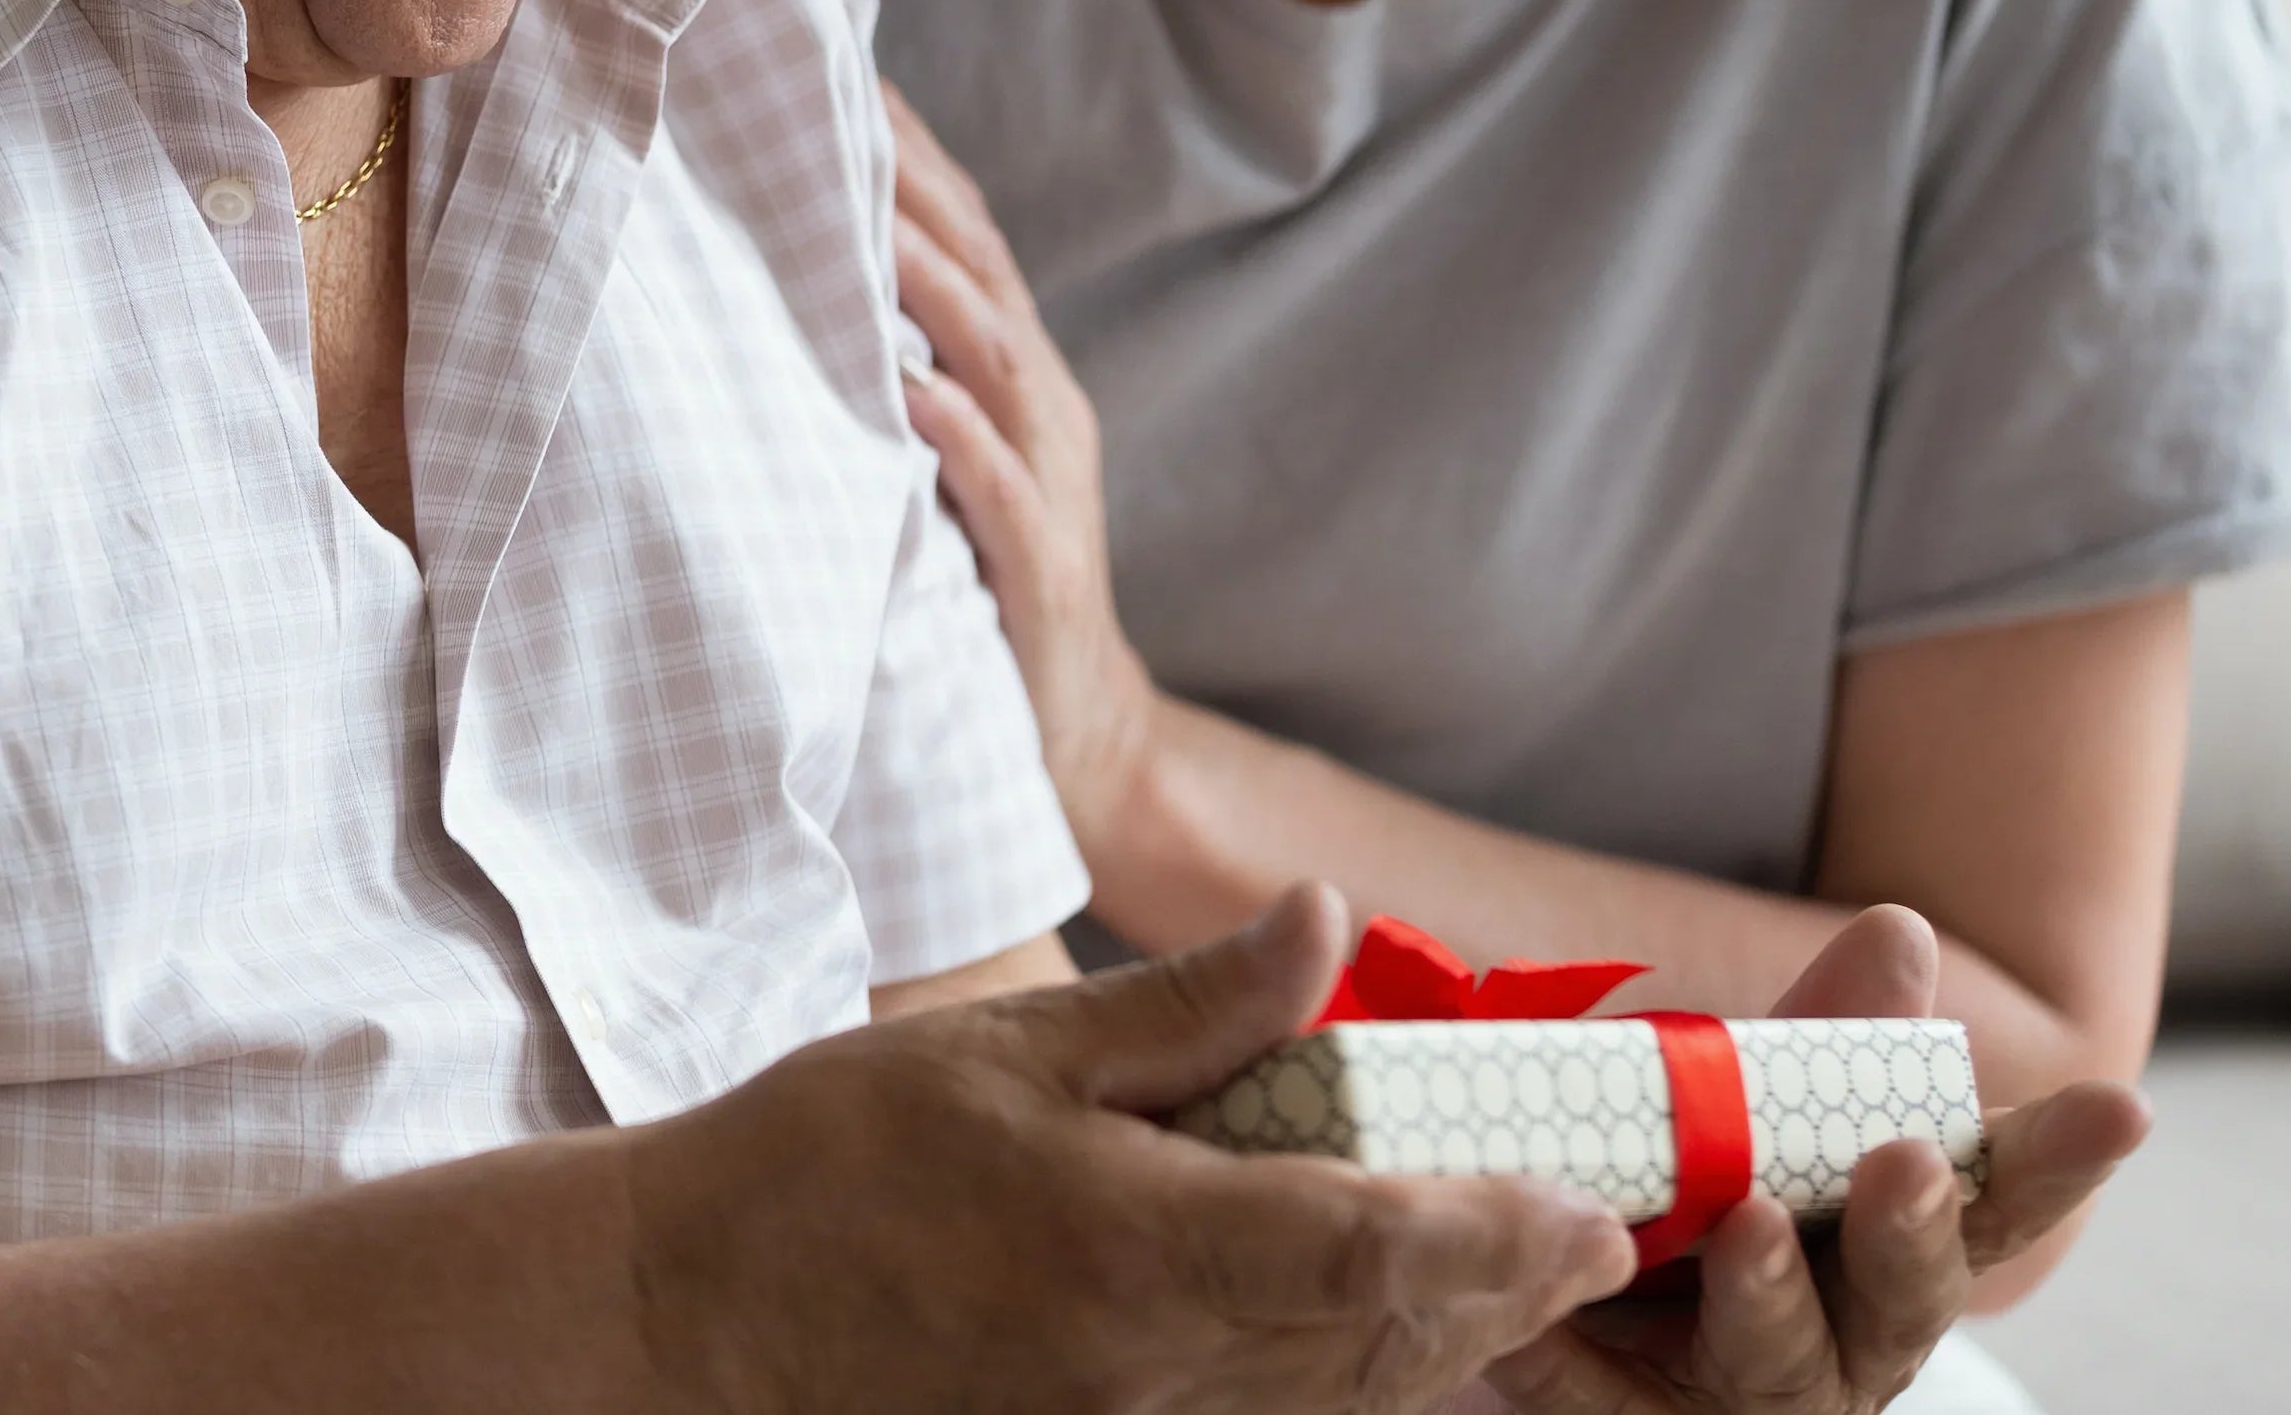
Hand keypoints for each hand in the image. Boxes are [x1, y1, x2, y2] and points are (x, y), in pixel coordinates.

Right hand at [632, 885, 1640, 1414]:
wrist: (694, 1315)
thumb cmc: (834, 1162)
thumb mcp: (1009, 1050)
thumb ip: (1188, 1009)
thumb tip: (1325, 922)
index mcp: (1136, 1251)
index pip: (1368, 1250)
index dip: (1496, 1235)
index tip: (1586, 1209)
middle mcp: (1154, 1370)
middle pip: (1380, 1343)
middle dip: (1504, 1291)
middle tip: (1597, 1235)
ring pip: (1335, 1399)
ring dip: (1441, 1342)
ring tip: (1524, 1279)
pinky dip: (1345, 1377)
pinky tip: (1378, 1331)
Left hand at [885, 84, 1162, 850]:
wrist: (1080, 742)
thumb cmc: (986, 582)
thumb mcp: (938, 454)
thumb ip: (891, 366)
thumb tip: (792, 271)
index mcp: (1012, 367)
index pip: (959, 232)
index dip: (903, 147)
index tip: (829, 59)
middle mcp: (1040, 403)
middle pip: (978, 265)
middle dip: (907, 179)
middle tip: (829, 91)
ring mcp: (1047, 482)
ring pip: (992, 356)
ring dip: (927, 284)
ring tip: (856, 212)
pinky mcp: (1038, 568)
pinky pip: (999, 488)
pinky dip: (955, 434)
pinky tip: (908, 391)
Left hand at [1478, 907, 2149, 1414]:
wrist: (1565, 1311)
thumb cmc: (1695, 1202)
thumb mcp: (1751, 1114)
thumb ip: (1823, 1040)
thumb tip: (1899, 929)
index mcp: (1899, 1245)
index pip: (1994, 1202)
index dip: (2056, 1160)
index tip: (2124, 1106)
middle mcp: (1854, 1335)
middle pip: (1907, 1294)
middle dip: (1912, 1230)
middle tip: (1908, 1161)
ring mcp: (1757, 1395)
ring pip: (1781, 1358)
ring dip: (1768, 1294)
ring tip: (1745, 1223)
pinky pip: (1602, 1396)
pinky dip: (1578, 1351)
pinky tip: (1554, 1301)